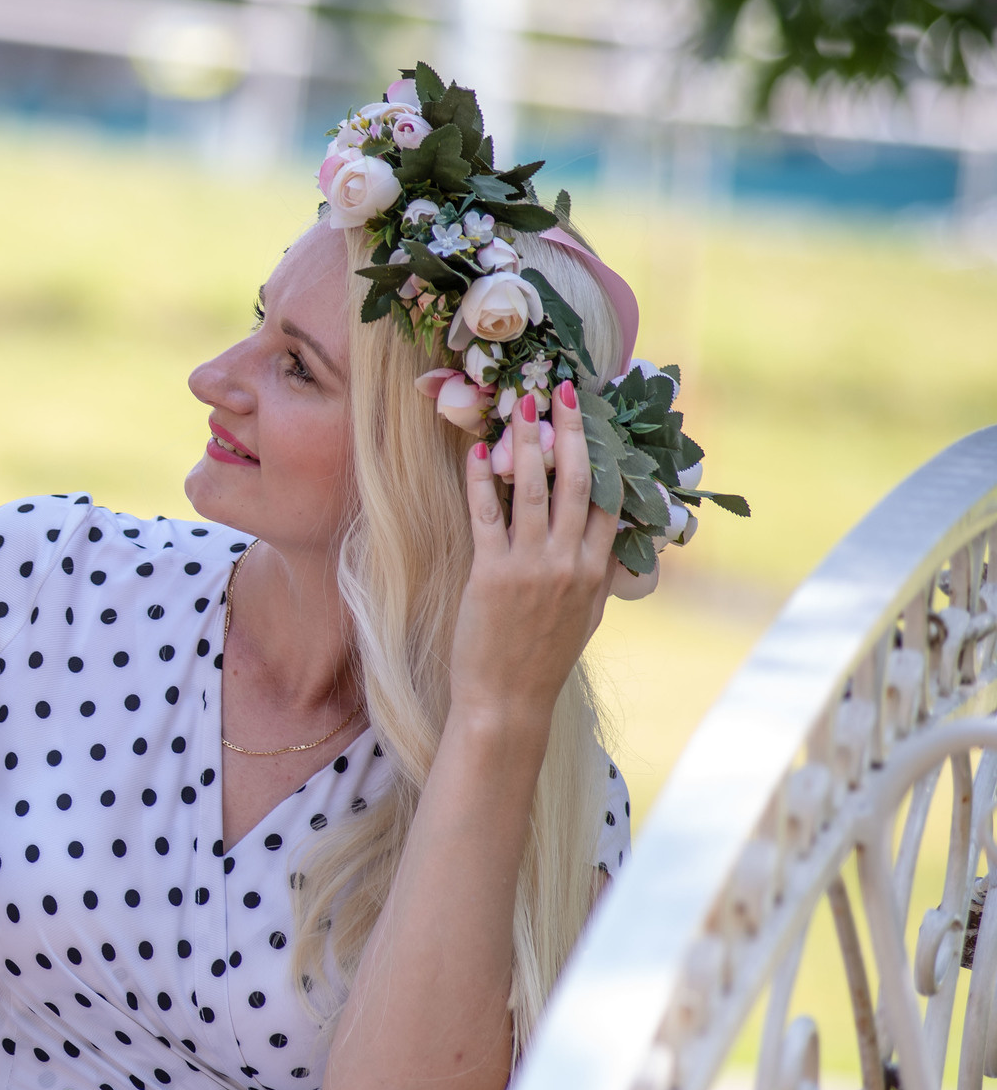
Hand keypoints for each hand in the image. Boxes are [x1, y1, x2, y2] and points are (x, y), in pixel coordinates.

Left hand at [451, 382, 617, 726]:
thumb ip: (601, 574)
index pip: (609, 498)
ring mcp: (532, 566)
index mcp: (597, 569)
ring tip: (521, 407)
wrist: (510, 700)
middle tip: (561, 389)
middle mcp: (570, 562)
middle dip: (570, 430)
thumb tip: (613, 543)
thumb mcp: (588, 615)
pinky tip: (475, 452)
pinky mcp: (492, 574)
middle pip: (575, 481)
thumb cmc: (545, 658)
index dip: (604, 451)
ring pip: (532, 490)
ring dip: (526, 443)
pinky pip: (486, 516)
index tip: (598, 416)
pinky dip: (480, 480)